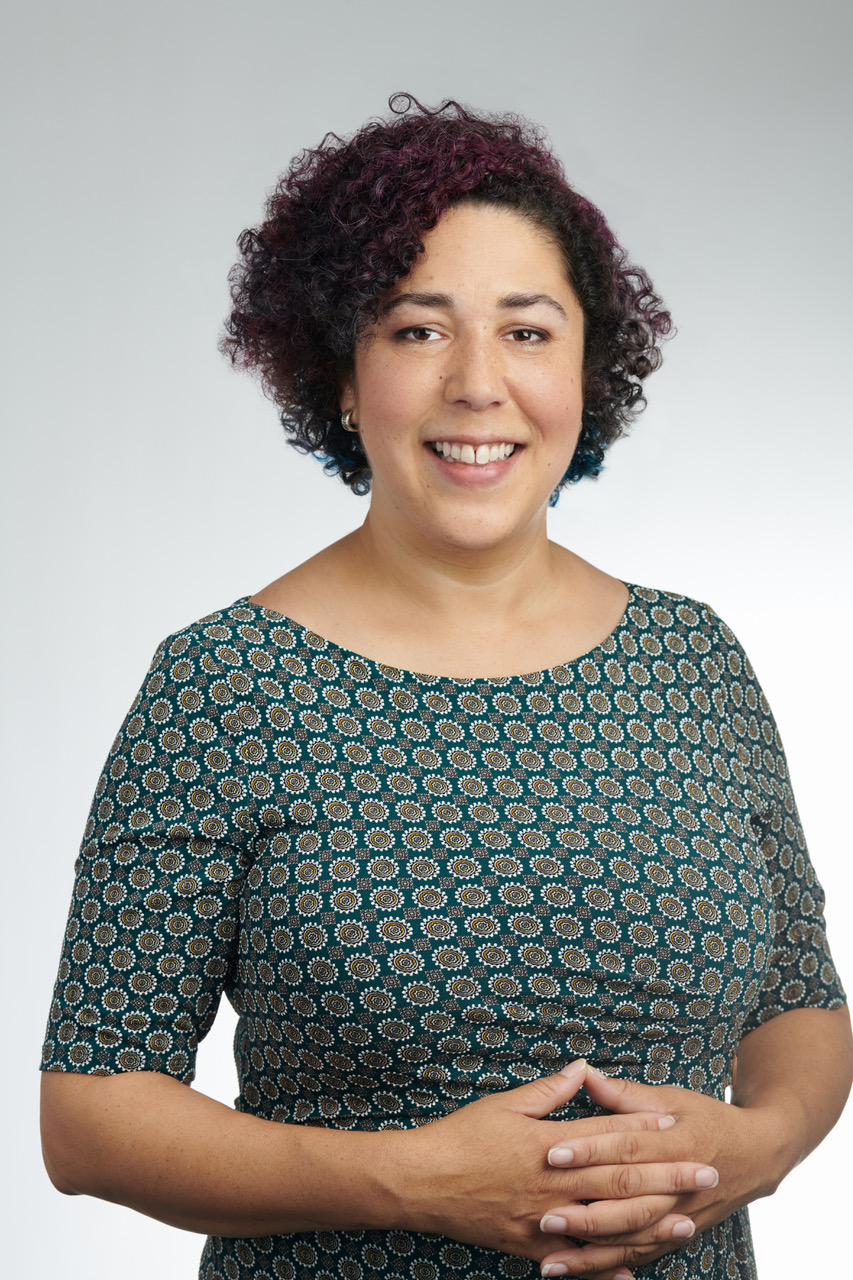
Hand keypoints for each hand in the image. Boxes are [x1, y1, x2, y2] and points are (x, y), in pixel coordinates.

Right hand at [395, 1059, 717, 1267]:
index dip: (644, 1131)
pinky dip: (605, 1269)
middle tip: (707, 1176)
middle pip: (620, 1183)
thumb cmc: (462, 1137)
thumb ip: (549, 1092)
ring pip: (607, 1228)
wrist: (421, 1183)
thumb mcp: (505, 1104)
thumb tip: (582, 1070)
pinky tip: (632, 1273)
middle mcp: (553, 1188)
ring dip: (651, 1226)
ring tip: (688, 1223)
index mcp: (549, 1146)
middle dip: (668, 1179)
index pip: (607, 1137)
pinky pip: (575, 1263)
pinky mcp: (530, 1248)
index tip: (678, 1126)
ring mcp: (543, 1223)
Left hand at [537, 1065, 792, 1278]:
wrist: (757, 1156)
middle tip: (543, 1215)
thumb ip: (626, 1094)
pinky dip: (609, 1268)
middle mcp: (678, 1187)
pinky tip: (578, 1272)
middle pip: (627, 1203)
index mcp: (676, 1144)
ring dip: (591, 1252)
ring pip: (631, 1239)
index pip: (627, 1149)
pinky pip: (640, 1255)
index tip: (553, 1153)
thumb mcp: (672, 1098)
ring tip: (551, 1258)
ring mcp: (679, 1218)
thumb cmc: (709, 1119)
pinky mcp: (676, 1236)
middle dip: (583, 1213)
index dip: (590, 1151)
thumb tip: (585, 1075)